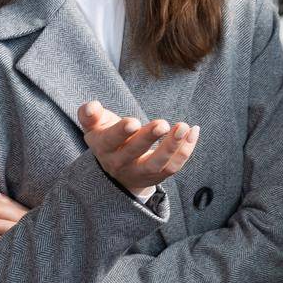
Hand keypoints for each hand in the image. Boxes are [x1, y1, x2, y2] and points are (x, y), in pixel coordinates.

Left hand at [0, 188, 97, 282]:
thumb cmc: (68, 274)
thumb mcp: (55, 249)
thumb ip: (39, 236)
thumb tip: (14, 229)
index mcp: (48, 229)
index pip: (21, 211)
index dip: (4, 201)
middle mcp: (46, 235)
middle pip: (16, 217)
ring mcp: (43, 250)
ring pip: (13, 232)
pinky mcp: (39, 266)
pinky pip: (15, 252)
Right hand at [79, 101, 199, 197]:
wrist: (117, 169)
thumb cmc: (107, 136)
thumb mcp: (95, 126)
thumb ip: (89, 114)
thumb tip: (92, 106)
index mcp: (104, 147)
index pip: (110, 141)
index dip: (121, 132)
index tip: (134, 121)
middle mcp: (120, 163)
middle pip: (134, 153)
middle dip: (148, 138)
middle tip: (163, 124)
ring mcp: (140, 172)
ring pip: (157, 164)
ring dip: (172, 147)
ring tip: (183, 127)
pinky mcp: (158, 176)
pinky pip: (174, 166)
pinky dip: (185, 150)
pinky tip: (193, 131)